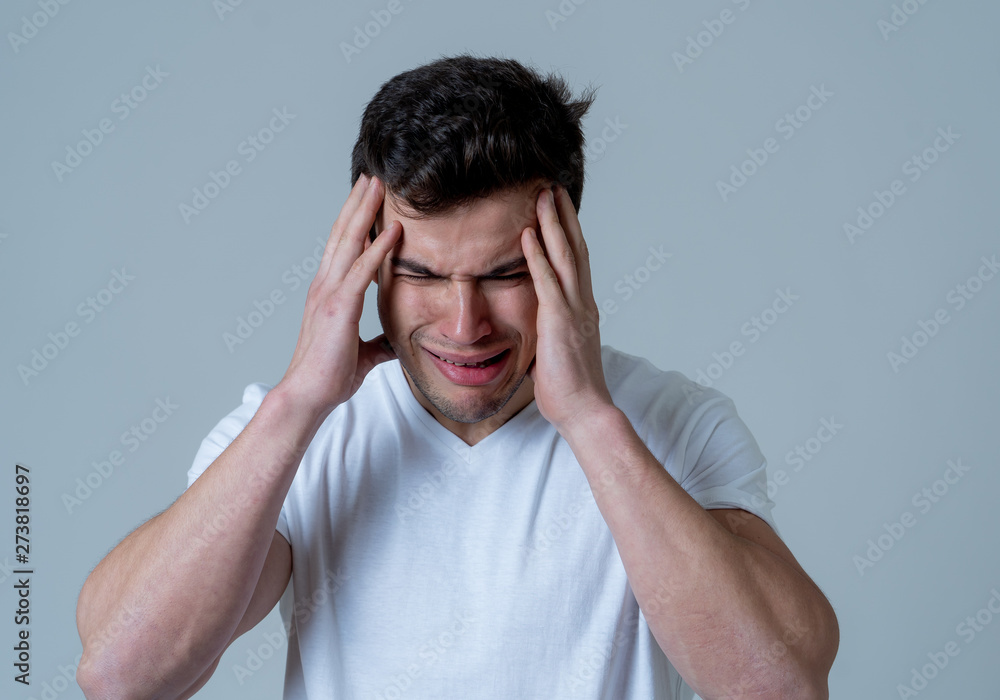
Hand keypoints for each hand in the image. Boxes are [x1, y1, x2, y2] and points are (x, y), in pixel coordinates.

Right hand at [277, 173, 400, 416]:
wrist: (307, 395)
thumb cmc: (329, 377)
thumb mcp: (362, 355)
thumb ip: (377, 343)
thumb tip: (394, 342)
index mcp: (329, 292)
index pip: (343, 247)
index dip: (355, 221)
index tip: (367, 198)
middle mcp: (325, 285)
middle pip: (343, 233)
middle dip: (358, 203)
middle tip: (371, 176)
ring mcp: (330, 293)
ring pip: (349, 242)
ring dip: (365, 211)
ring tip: (378, 184)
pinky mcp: (340, 307)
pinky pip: (362, 270)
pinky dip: (378, 248)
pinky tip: (394, 230)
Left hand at [521, 184, 614, 434]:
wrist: (585, 410)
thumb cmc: (569, 389)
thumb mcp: (556, 352)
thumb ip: (550, 333)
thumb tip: (537, 330)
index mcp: (582, 309)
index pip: (576, 262)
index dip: (567, 233)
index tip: (558, 209)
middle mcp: (583, 302)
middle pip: (575, 248)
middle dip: (562, 216)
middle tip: (552, 187)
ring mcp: (574, 310)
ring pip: (565, 256)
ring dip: (552, 224)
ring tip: (542, 196)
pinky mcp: (560, 321)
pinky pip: (547, 281)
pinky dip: (537, 256)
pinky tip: (527, 234)